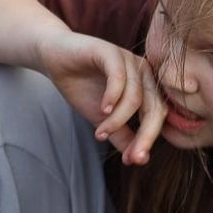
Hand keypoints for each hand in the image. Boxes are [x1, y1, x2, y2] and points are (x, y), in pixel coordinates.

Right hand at [35, 30, 165, 164]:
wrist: (53, 59)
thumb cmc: (80, 85)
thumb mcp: (101, 117)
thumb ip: (121, 135)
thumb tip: (138, 159)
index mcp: (147, 86)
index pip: (158, 116)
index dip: (149, 140)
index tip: (134, 160)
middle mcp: (144, 72)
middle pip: (154, 107)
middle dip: (145, 135)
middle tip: (132, 157)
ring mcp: (128, 60)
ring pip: (136, 96)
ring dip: (119, 119)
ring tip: (101, 133)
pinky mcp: (110, 51)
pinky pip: (119, 76)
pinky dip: (113, 96)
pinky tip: (102, 109)